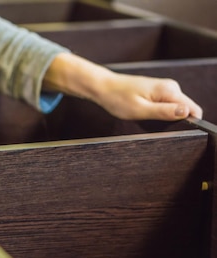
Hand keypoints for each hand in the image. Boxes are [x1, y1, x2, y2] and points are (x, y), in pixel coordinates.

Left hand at [44, 52, 202, 120]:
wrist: (103, 87)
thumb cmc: (117, 99)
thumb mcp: (140, 110)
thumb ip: (164, 112)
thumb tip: (187, 113)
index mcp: (169, 91)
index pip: (193, 109)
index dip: (189, 123)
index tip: (173, 130)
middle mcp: (171, 87)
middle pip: (185, 109)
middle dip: (174, 121)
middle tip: (153, 124)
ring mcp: (165, 88)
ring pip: (175, 108)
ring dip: (165, 118)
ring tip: (146, 119)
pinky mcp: (158, 91)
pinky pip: (166, 105)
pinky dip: (158, 113)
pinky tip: (145, 115)